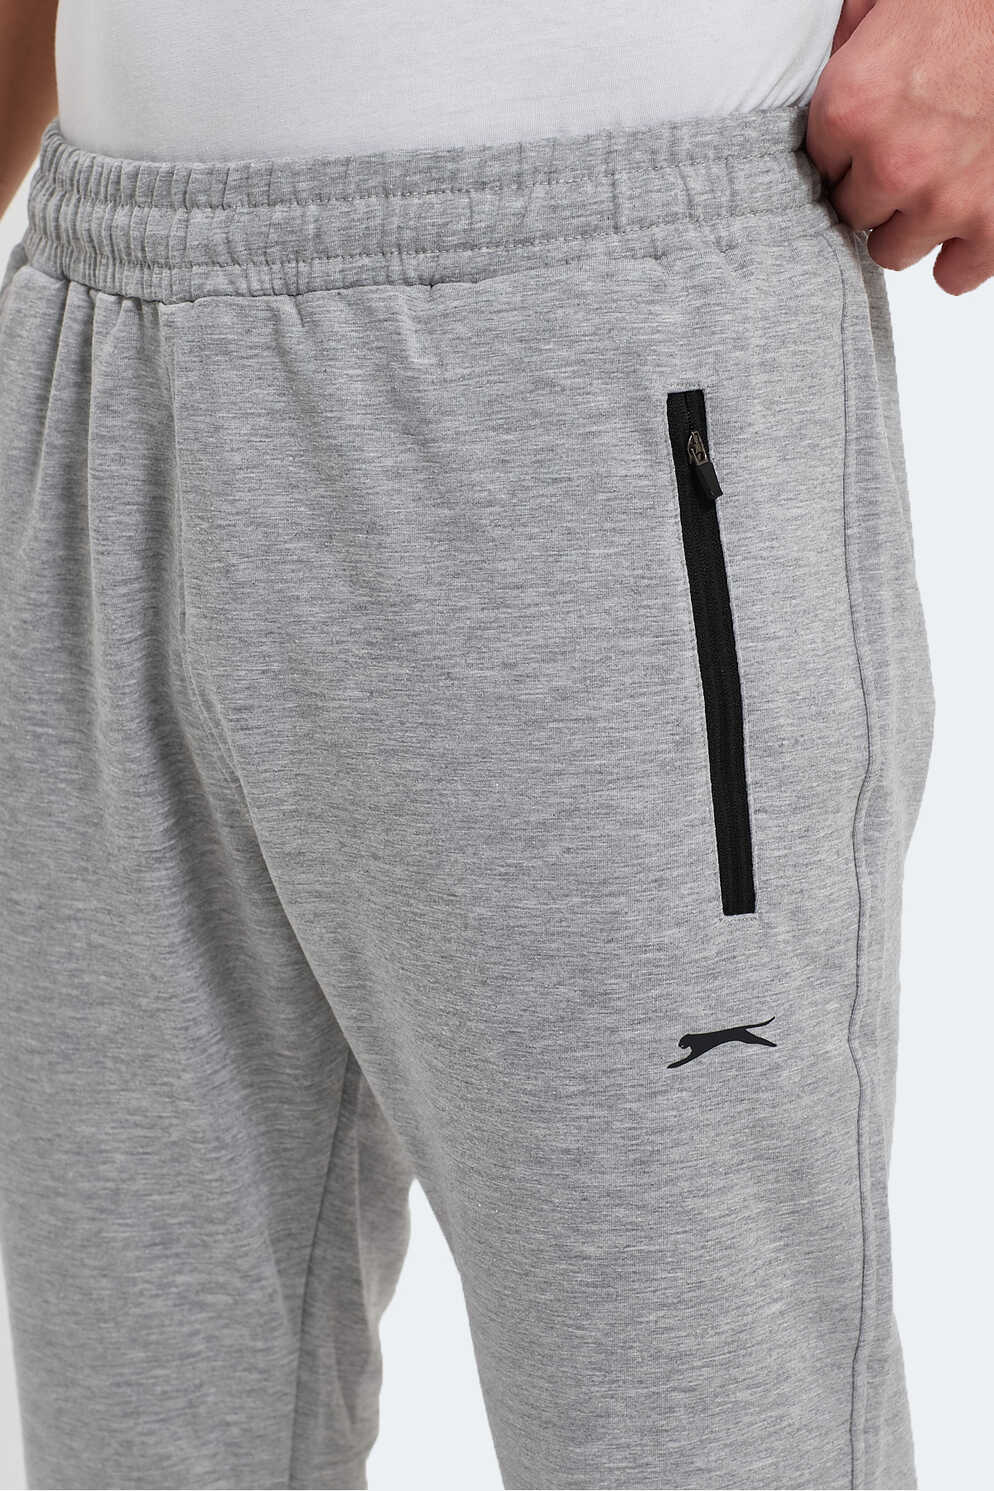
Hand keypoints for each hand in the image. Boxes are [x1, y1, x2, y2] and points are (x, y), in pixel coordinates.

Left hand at [806, 0, 993, 294]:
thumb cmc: (968, 3)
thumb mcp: (888, 3)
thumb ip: (848, 45)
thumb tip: (823, 68)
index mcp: (851, 106)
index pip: (819, 167)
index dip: (846, 154)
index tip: (868, 141)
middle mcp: (892, 162)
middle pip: (852, 214)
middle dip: (875, 190)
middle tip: (909, 156)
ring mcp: (944, 200)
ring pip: (893, 251)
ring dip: (911, 225)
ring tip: (936, 187)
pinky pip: (954, 277)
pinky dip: (960, 255)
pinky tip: (966, 225)